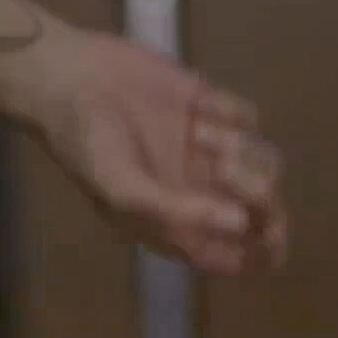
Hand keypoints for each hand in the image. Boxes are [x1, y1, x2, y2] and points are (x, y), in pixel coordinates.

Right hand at [28, 28, 286, 275]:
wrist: (71, 79)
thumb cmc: (86, 142)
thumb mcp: (119, 189)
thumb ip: (177, 213)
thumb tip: (240, 224)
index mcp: (176, 227)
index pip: (240, 258)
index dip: (263, 252)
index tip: (259, 227)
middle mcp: (199, 196)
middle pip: (266, 213)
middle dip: (259, 194)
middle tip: (224, 169)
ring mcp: (210, 155)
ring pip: (266, 165)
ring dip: (240, 148)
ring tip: (196, 132)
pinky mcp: (214, 113)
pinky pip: (251, 119)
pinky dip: (229, 112)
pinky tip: (194, 105)